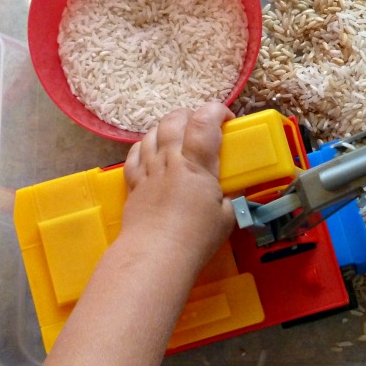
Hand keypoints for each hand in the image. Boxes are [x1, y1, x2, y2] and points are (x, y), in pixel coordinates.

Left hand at [122, 102, 235, 263]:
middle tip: (203, 127)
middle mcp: (170, 159)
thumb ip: (230, 197)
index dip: (217, 111)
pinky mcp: (133, 182)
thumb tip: (232, 192)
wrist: (155, 255)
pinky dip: (146, 144)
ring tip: (179, 137)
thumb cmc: (196, 238)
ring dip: (168, 127)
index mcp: (197, 164)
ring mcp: (148, 169)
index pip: (205, 121)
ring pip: (153, 131)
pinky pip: (135, 152)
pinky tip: (153, 150)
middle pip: (175, 119)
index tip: (228, 119)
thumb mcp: (227, 217)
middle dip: (191, 115)